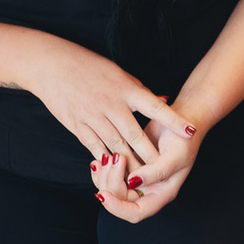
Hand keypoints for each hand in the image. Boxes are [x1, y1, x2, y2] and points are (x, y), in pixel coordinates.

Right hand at [22, 42, 193, 164]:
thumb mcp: (119, 74)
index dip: (173, 120)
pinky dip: (105, 159)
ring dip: (129, 163)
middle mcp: (111, 104)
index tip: (191, 131)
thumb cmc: (89, 67)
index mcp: (126, 89)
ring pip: (115, 145)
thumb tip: (163, 101)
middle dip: (151, 153)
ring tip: (142, 177)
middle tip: (167, 167)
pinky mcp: (78, 126)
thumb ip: (140, 92)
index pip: (155, 107)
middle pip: (135, 134)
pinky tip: (114, 170)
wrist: (52, 65)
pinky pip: (95, 147)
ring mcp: (93, 116)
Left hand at [92, 117, 199, 221]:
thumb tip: (132, 182)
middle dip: (110, 184)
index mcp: (162, 193)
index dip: (118, 208)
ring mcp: (139, 179)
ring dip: (104, 177)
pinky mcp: (131, 167)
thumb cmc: (185, 138)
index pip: (137, 212)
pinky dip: (103, 170)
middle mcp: (149, 190)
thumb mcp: (175, 155)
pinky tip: (99, 159)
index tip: (104, 195)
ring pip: (113, 189)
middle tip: (111, 160)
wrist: (183, 119)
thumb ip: (156, 172)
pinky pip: (112, 176)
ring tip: (104, 158)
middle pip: (121, 200)